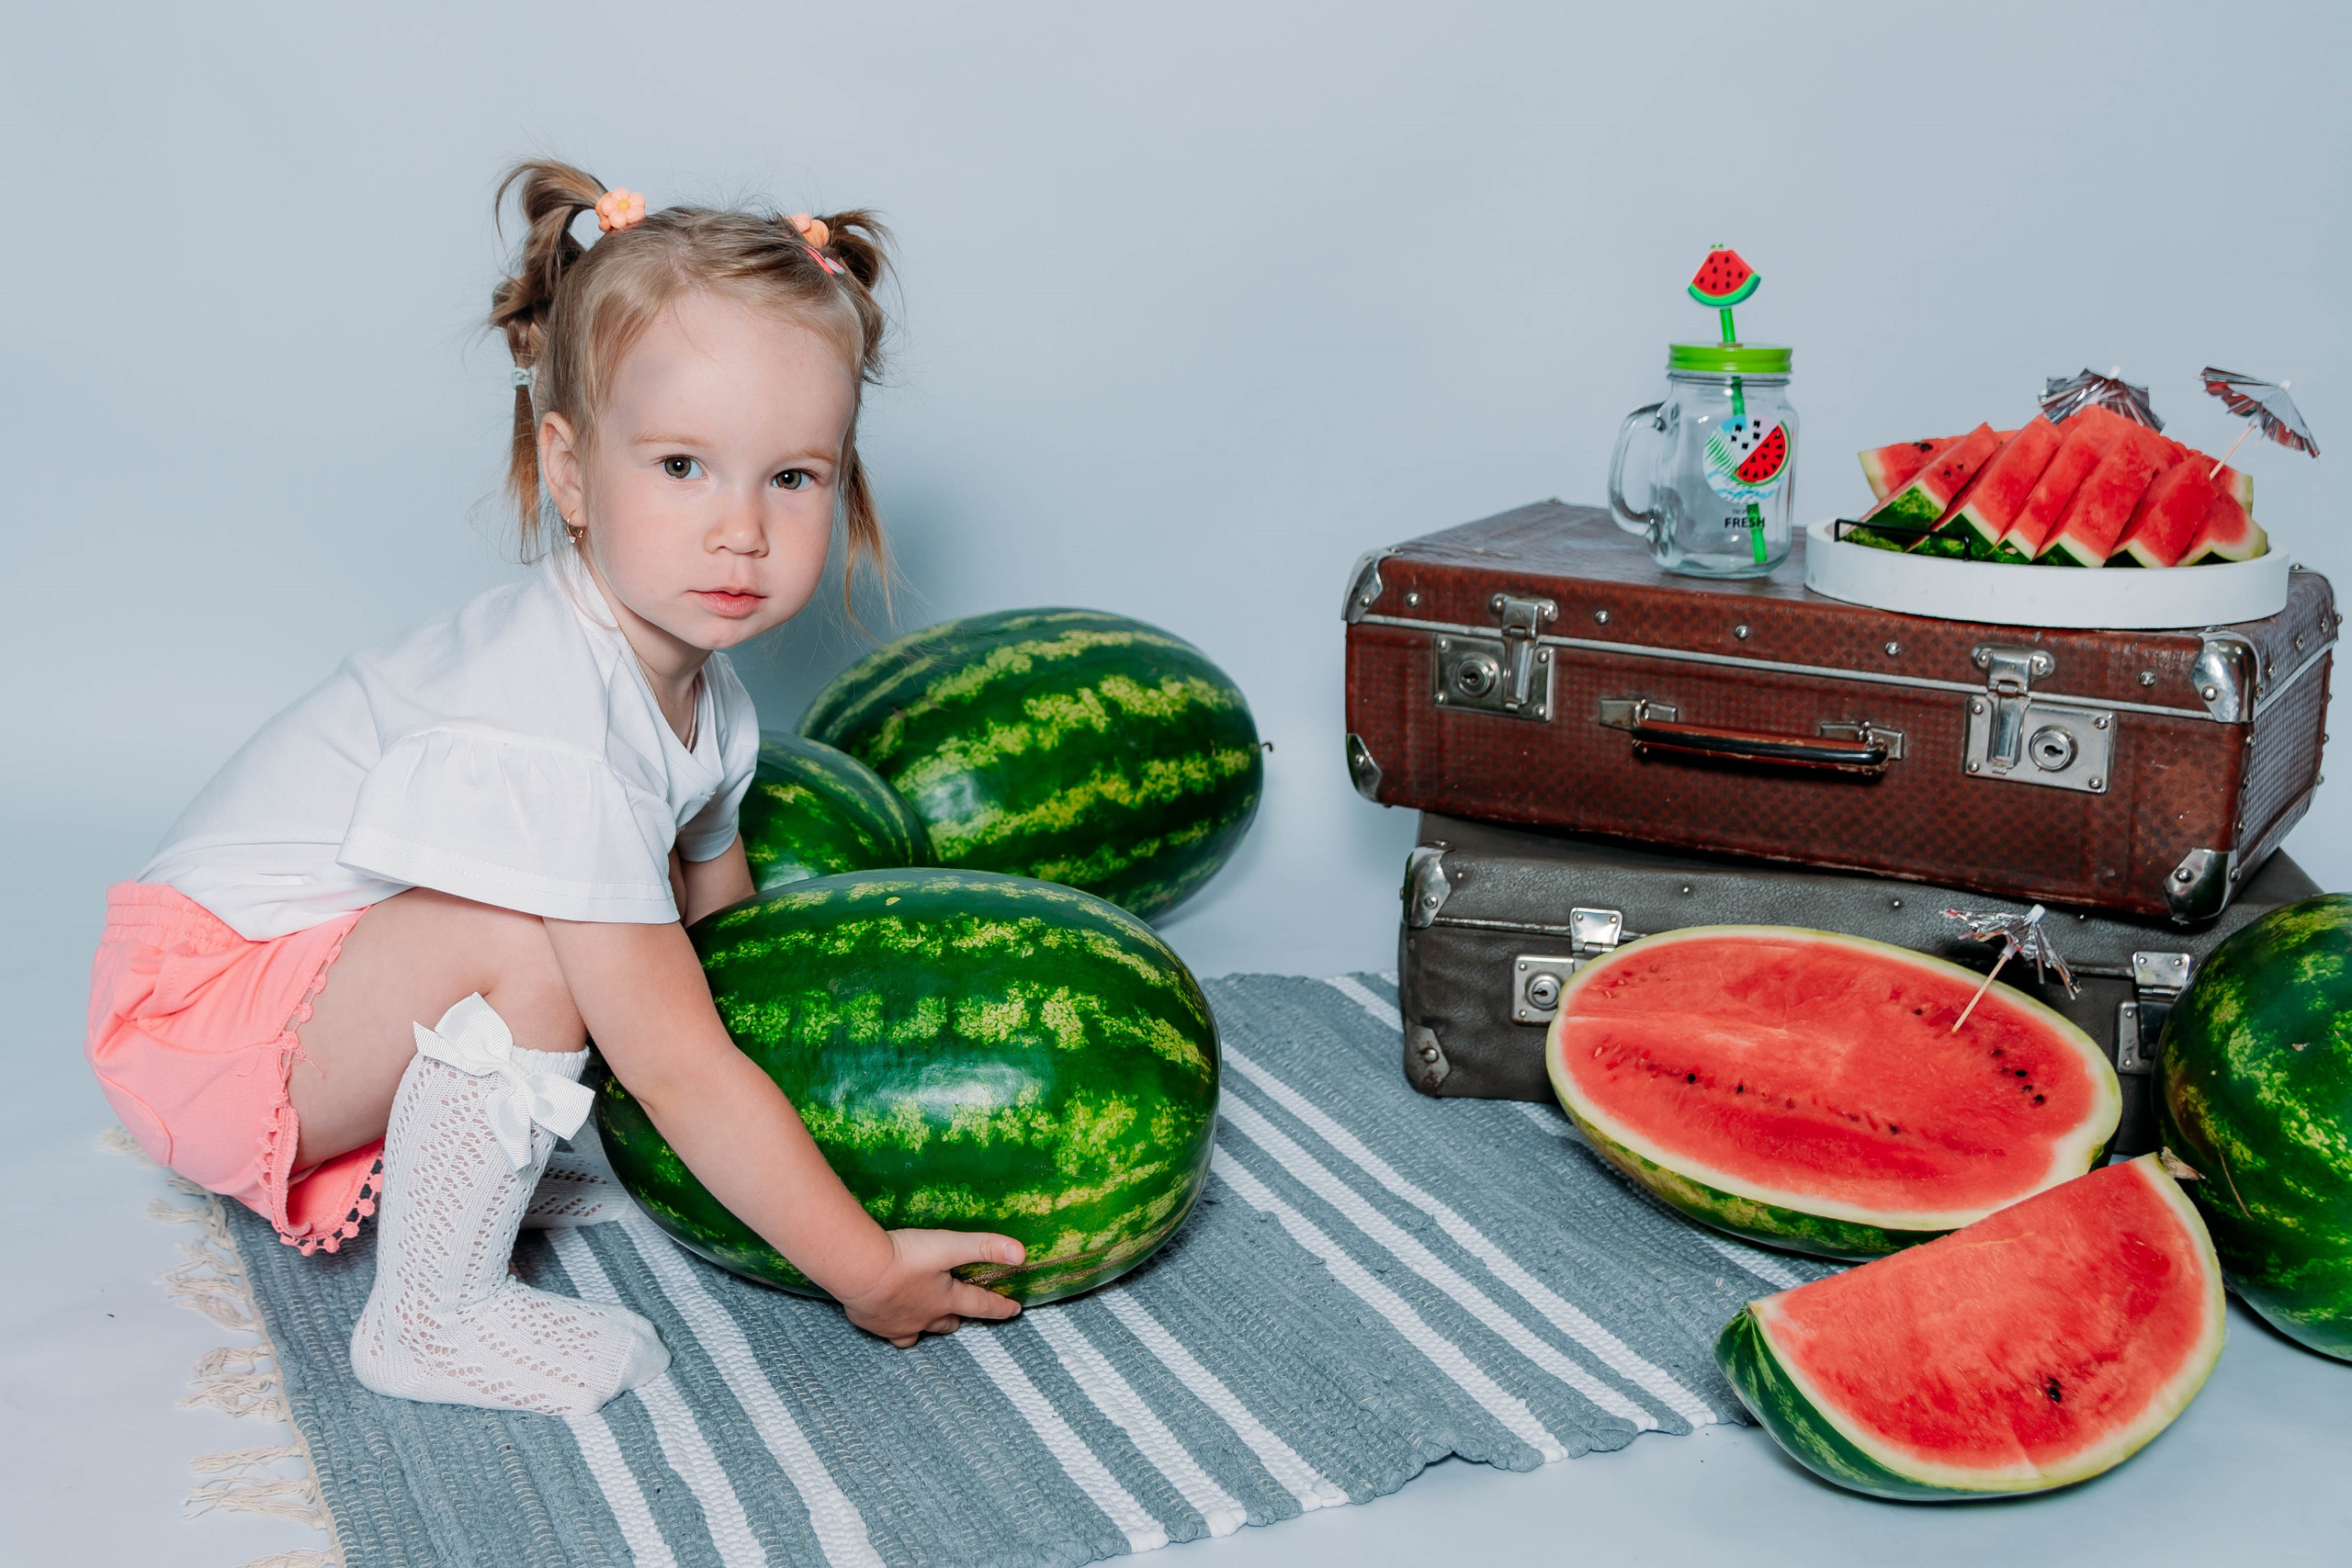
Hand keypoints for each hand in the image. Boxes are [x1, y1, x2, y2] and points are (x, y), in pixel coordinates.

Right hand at [836, 1229, 1025, 1347]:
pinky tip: (887, 1314)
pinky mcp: (874, 1324)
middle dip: (957, 1317)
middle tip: (961, 1309)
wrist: (859, 1270)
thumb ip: (984, 1247)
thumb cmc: (905, 1257)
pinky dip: (894, 1325)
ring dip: (927, 1326)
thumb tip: (1022, 1253)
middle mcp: (926, 1317)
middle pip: (949, 1323)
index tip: (1014, 1310)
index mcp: (946, 1299)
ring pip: (919, 1332)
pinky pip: (889, 1331)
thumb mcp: (949, 1246)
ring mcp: (899, 1325)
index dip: (1000, 1307)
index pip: (980, 1305)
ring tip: (926, 1316)